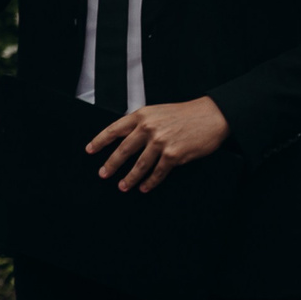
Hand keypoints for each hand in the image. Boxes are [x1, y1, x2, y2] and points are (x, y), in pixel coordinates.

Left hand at [86, 97, 229, 191]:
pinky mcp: (174, 155)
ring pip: (139, 165)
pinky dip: (150, 182)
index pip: (114, 130)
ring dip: (130, 178)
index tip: (90, 150)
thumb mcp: (157, 112)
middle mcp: (148, 128)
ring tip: (122, 186)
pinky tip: (144, 187)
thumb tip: (124, 138)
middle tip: (102, 174)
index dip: (100, 141)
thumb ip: (140, 123)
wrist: (210, 116)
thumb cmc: (184, 114)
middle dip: (110, 164)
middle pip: (123, 150)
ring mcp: (160, 142)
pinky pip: (158, 172)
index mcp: (141, 116)